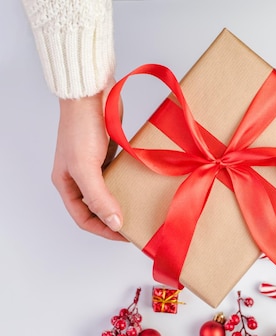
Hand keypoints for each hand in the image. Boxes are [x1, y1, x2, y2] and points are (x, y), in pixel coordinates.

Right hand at [52, 83, 125, 240]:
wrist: (91, 92)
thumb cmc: (82, 127)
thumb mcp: (86, 168)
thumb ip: (99, 197)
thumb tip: (114, 223)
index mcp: (67, 184)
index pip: (84, 218)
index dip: (103, 230)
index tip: (125, 235)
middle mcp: (78, 178)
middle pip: (96, 209)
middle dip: (114, 220)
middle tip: (134, 227)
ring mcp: (93, 166)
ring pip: (108, 194)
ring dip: (122, 203)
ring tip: (140, 211)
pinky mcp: (107, 154)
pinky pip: (117, 177)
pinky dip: (127, 185)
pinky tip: (139, 188)